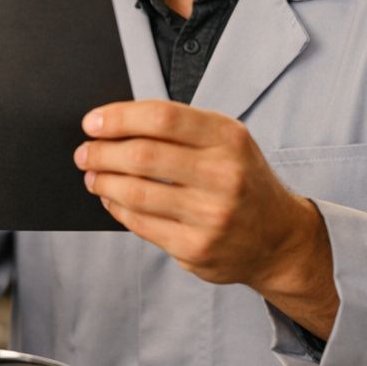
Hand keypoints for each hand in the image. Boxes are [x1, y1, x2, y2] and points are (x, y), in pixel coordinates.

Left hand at [73, 100, 338, 338]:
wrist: (281, 240)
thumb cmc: (243, 181)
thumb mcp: (228, 143)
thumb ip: (181, 130)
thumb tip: (115, 124)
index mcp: (228, 138)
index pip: (162, 117)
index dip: (118, 117)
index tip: (92, 122)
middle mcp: (223, 175)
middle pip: (142, 156)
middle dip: (101, 152)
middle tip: (84, 152)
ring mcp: (210, 215)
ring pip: (135, 192)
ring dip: (103, 181)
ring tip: (93, 175)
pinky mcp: (196, 248)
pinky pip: (140, 224)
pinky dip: (117, 207)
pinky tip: (112, 199)